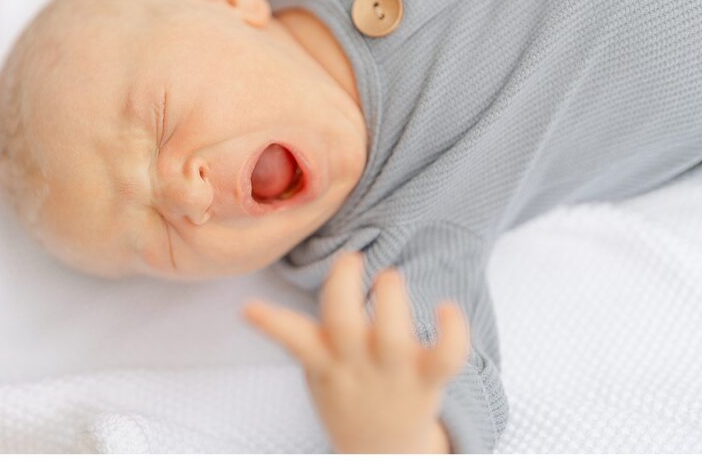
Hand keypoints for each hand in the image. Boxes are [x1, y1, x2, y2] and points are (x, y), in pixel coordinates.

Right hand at [243, 252, 469, 452]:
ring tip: (389, 277)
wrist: (384, 454)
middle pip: (343, 324)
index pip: (294, 338)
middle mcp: (356, 365)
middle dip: (343, 285)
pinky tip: (447, 308)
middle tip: (351, 259)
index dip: (270, 322)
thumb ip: (300, 338)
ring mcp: (393, 374)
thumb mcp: (317, 373)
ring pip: (392, 338)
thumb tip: (253, 307)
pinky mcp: (428, 381)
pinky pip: (446, 357)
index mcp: (325, 361)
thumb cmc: (350, 397)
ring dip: (390, 299)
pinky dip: (452, 331)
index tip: (249, 308)